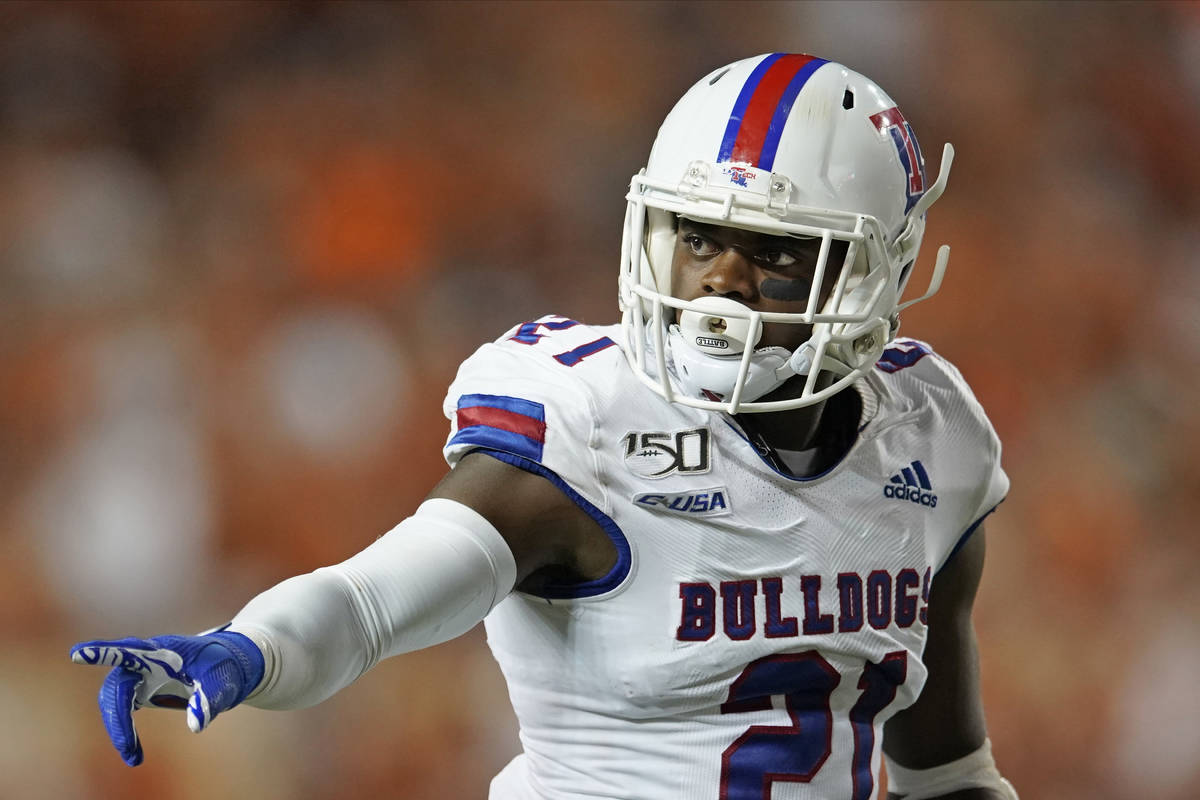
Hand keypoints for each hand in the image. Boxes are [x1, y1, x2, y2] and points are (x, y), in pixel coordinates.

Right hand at [70, 627, 264, 765]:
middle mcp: (146, 660)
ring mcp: (141, 674)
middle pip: (116, 685)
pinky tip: (134, 751)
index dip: (102, 651)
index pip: (129, 649)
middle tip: (129, 749)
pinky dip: (124, 730)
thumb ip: (210, 699)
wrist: (228, 665)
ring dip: (119, 728)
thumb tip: (195, 725)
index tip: (77, 654)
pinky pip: (122, 709)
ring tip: (134, 757)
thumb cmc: (224, 666)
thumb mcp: (223, 680)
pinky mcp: (142, 689)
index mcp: (163, 650)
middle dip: (117, 717)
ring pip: (114, 699)